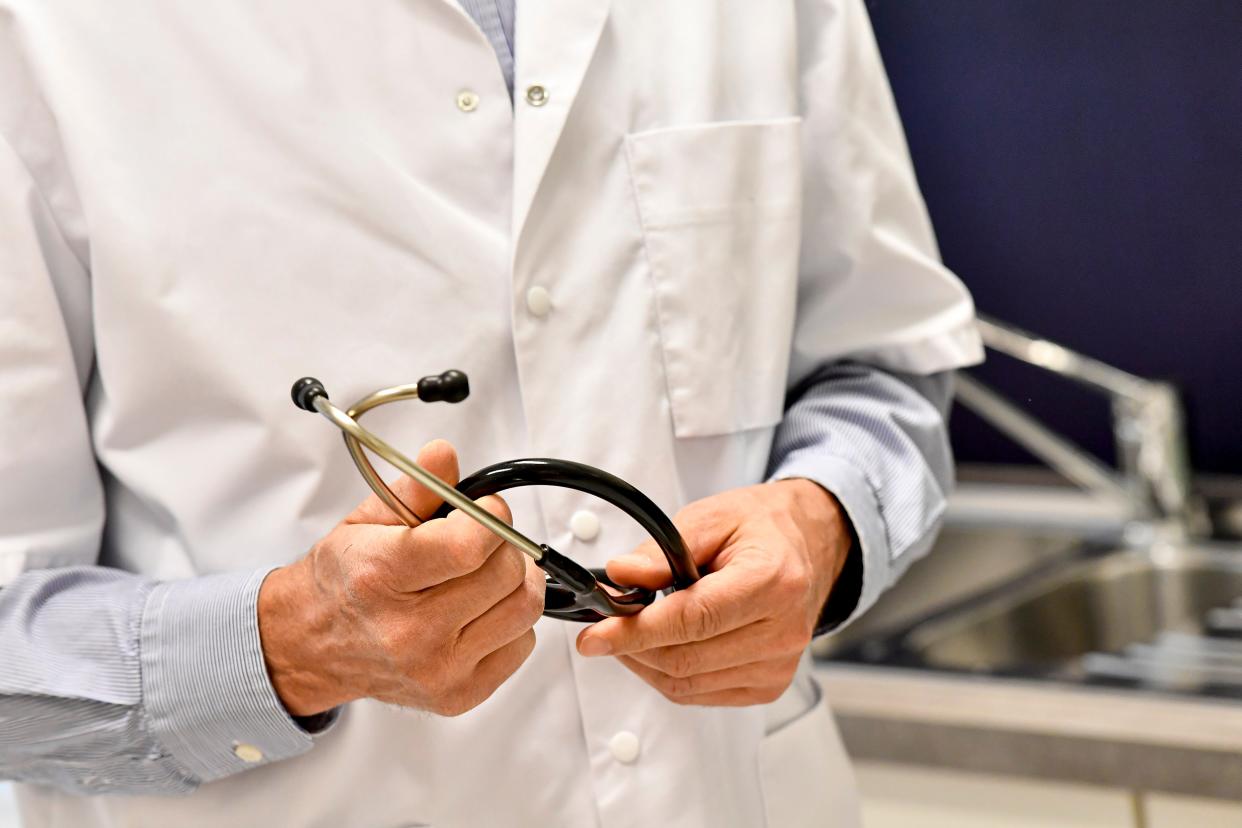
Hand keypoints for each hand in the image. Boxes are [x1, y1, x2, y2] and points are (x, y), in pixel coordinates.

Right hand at [259, 440, 544, 716]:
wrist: (312, 646)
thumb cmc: (344, 582)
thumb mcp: (366, 521)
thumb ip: (414, 488)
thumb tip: (444, 456)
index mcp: (381, 578)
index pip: (466, 547)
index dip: (491, 519)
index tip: (487, 509)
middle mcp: (409, 632)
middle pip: (504, 576)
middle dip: (505, 545)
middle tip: (486, 539)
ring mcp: (437, 669)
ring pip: (523, 609)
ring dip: (517, 581)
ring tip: (490, 570)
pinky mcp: (458, 695)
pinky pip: (521, 645)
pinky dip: (512, 620)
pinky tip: (482, 610)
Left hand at [575, 479, 849, 705]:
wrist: (807, 545)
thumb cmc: (760, 528)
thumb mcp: (709, 518)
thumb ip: (662, 551)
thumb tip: (621, 577)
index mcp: (773, 581)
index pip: (692, 620)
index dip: (636, 632)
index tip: (594, 637)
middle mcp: (783, 630)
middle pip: (686, 659)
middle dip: (633, 647)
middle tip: (604, 627)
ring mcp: (779, 664)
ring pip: (688, 684)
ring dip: (646, 663)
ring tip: (631, 632)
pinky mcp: (770, 684)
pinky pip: (702, 694)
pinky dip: (670, 675)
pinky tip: (662, 647)